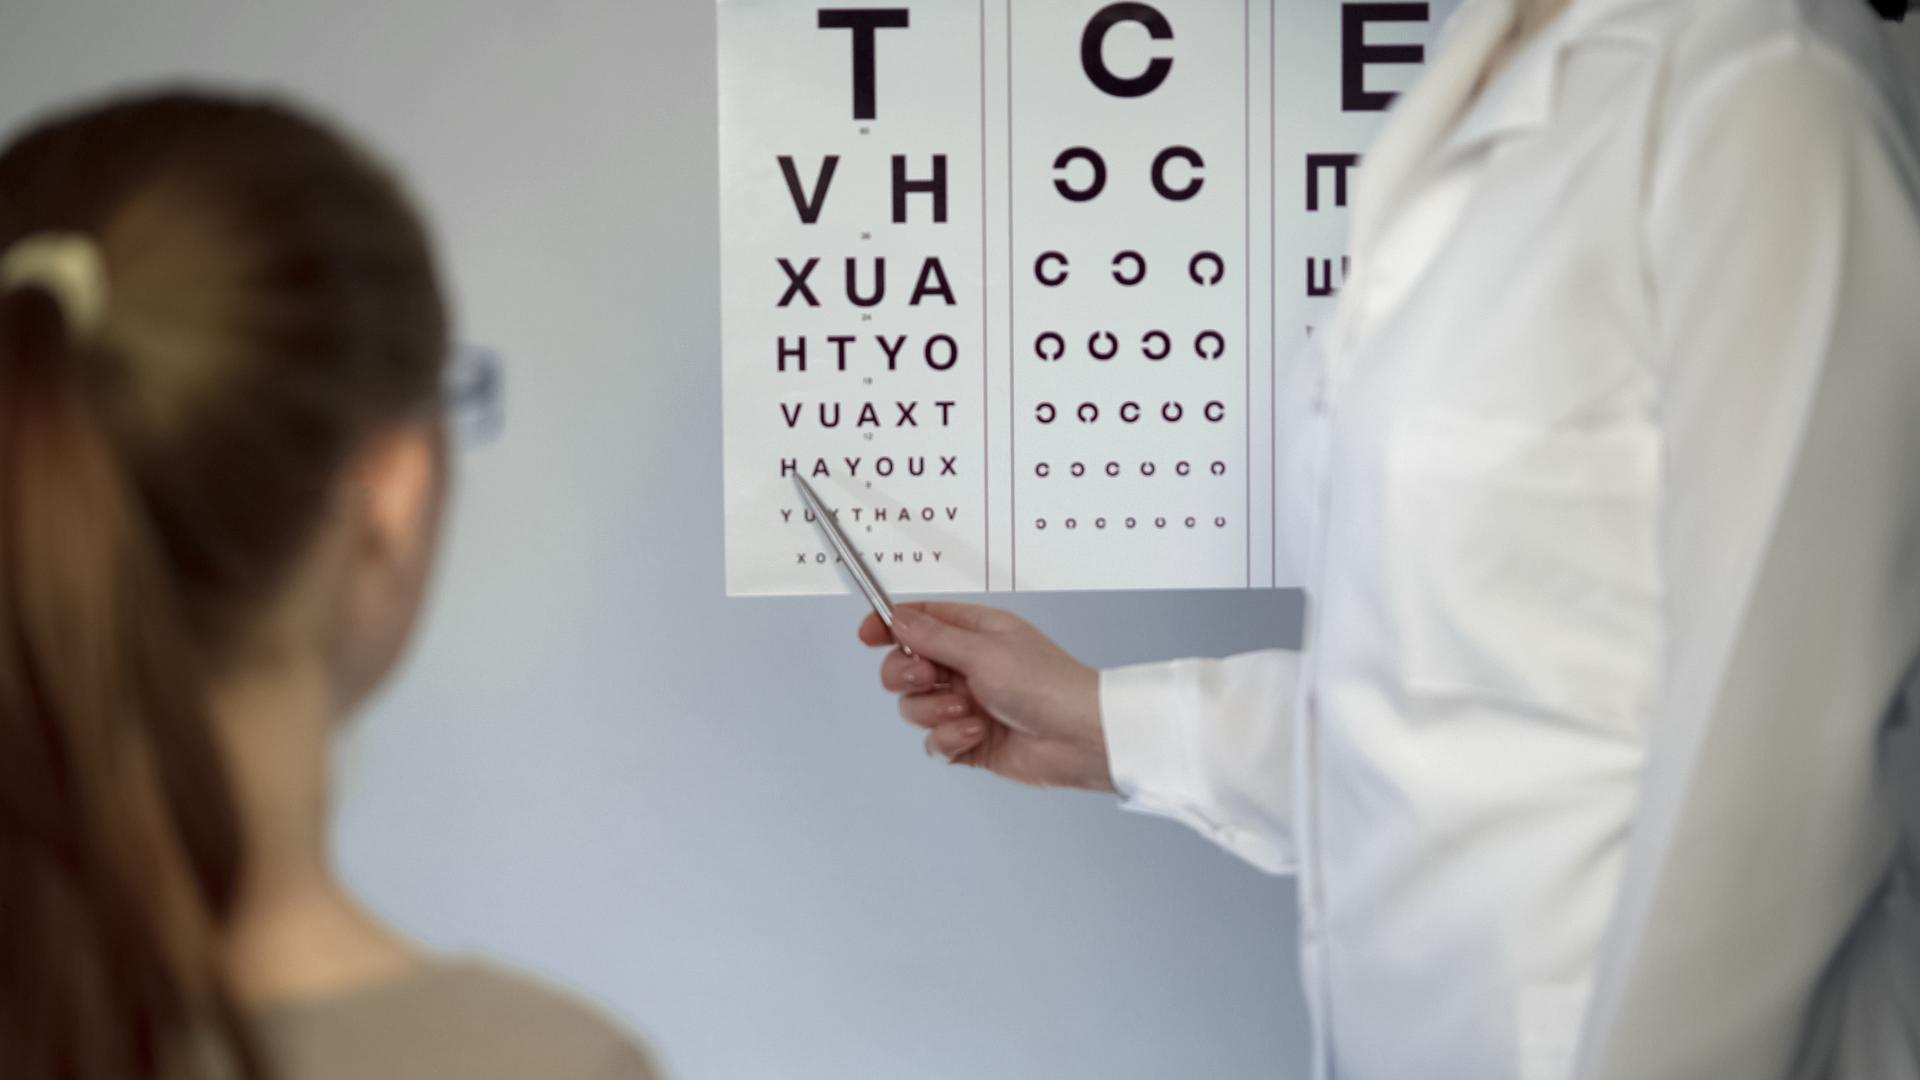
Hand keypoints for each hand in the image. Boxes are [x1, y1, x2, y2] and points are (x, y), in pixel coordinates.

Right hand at [860, 602, 1112, 792]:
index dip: (888, 626)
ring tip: (969, 710)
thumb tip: (895, 617)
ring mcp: (966, 704)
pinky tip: (976, 733)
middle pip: (905, 666)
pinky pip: (934, 741)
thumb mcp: (983, 651)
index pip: (917, 622)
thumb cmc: (1046, 683)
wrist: (1079, 738)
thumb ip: (933, 637)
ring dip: (935, 710)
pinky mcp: (969, 740)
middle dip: (907, 675)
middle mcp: (966, 666)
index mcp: (973, 632)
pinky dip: (950, 739)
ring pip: (915, 707)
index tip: (867, 635)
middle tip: (928, 678)